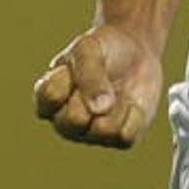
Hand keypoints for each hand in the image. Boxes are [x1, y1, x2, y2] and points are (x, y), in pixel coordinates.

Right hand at [32, 23, 163, 148]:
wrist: (139, 53)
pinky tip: (131, 103)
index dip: (70, 79)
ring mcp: (90, 134)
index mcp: (49, 98)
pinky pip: (126, 136)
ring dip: (117, 105)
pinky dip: (135, 115)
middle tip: (102, 80)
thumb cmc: (105, 49)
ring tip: (117, 92)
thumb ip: (89, 75)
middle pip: (74, 121)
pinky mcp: (118, 139)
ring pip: (103, 130)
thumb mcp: (89, 49)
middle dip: (94, 95)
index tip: (77, 64)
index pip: (50, 96)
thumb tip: (99, 110)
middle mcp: (65, 122)